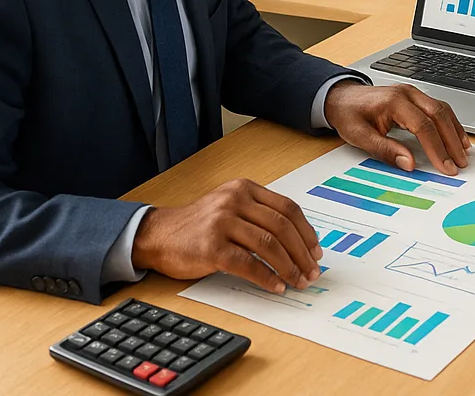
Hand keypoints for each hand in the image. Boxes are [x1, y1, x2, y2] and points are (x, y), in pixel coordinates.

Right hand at [132, 178, 322, 294]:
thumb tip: (297, 242)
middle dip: (302, 252)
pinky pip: (248, 264)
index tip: (316, 251)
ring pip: (269, 245)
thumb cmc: (199, 225)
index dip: (306, 231)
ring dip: (289, 267)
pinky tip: (276, 286)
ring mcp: (222, 222)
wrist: (158, 234)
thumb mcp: (230, 206)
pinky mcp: (211, 247)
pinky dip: (267, 278)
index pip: (287, 208)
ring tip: (298, 281)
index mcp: (245, 188)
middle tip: (312, 271)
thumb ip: (259, 214)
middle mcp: (235, 200)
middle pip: (282, 226)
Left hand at [324, 80, 470, 175]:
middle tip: (460, 163)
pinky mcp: (415, 97)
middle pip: (438, 115)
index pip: (423, 126)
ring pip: (442, 109)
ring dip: (454, 131)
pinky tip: (456, 136)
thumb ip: (385, 150)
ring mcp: (412, 93)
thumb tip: (409, 163)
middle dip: (451, 141)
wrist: (342, 97)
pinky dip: (449, 123)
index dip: (437, 148)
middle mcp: (407, 93)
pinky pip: (438, 108)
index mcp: (393, 101)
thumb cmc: (349, 115)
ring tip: (463, 152)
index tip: (445, 167)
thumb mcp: (359, 136)